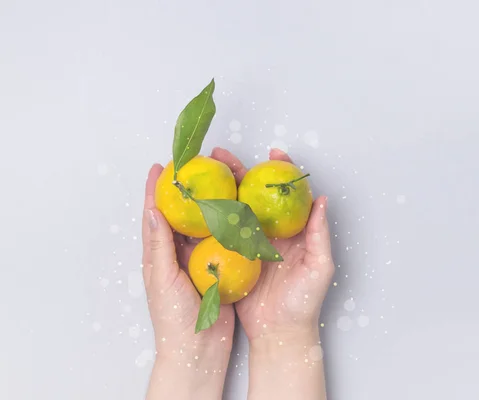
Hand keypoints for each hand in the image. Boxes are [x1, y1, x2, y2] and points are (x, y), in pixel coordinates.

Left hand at [141, 163, 233, 399]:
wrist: (198, 349)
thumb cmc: (174, 319)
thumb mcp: (163, 279)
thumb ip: (159, 245)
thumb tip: (152, 209)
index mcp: (159, 254)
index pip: (155, 215)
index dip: (156, 190)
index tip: (161, 167)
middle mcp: (178, 254)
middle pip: (182, 214)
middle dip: (187, 190)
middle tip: (196, 167)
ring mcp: (199, 260)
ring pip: (205, 225)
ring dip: (210, 204)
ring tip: (219, 181)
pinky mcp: (220, 268)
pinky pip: (224, 241)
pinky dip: (229, 224)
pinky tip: (238, 212)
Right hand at [212, 147, 333, 399]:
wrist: (280, 334)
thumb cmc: (305, 304)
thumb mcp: (319, 267)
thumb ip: (319, 234)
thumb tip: (321, 200)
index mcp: (291, 233)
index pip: (284, 195)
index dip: (280, 171)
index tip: (273, 153)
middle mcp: (269, 234)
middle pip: (253, 195)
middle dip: (240, 172)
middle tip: (222, 155)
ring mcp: (248, 245)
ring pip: (234, 209)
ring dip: (222, 189)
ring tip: (206, 172)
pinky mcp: (232, 259)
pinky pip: (220, 234)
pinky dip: (210, 218)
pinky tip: (198, 206)